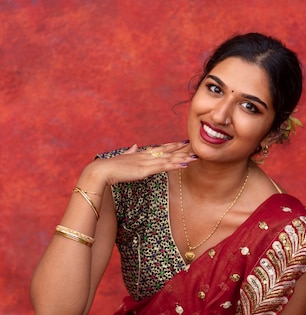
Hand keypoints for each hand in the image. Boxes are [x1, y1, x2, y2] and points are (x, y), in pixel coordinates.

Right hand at [78, 140, 197, 189]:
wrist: (102, 171)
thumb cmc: (110, 168)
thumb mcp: (123, 159)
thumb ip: (130, 153)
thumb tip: (134, 146)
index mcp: (141, 154)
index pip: (159, 148)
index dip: (171, 146)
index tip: (182, 143)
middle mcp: (146, 156)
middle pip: (167, 151)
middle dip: (181, 149)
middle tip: (193, 146)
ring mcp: (146, 162)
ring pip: (168, 158)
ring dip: (182, 158)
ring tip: (194, 156)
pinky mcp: (145, 170)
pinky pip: (164, 167)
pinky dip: (175, 165)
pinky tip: (184, 164)